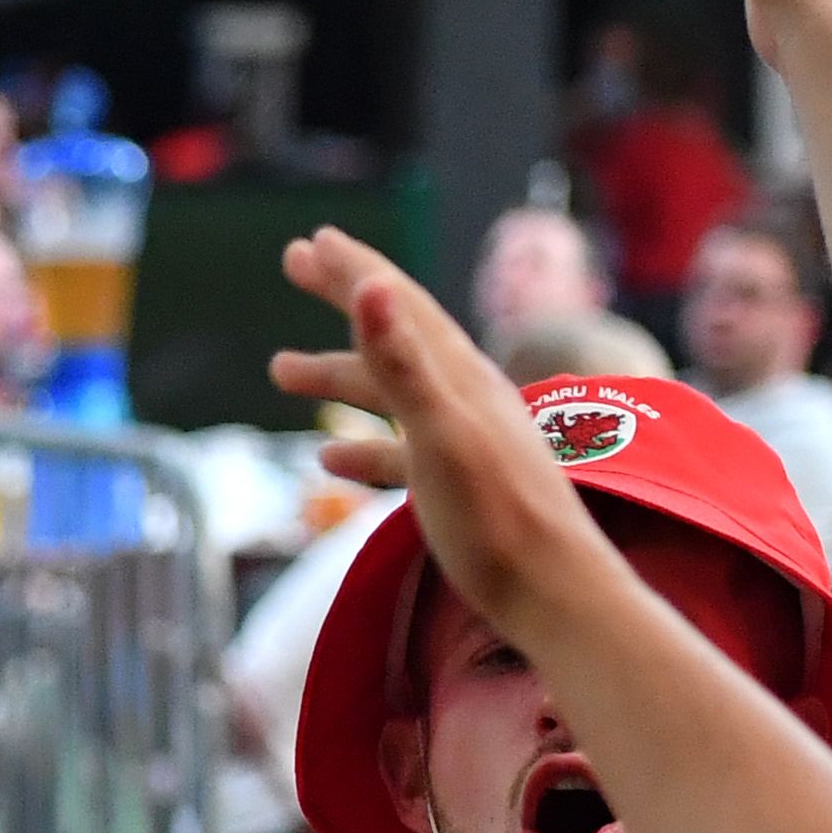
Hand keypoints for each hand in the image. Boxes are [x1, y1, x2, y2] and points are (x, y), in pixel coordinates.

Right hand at [266, 227, 621, 645]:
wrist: (552, 590)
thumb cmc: (494, 518)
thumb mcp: (440, 433)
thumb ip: (404, 362)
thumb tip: (373, 286)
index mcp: (459, 376)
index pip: (398, 304)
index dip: (353, 270)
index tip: (311, 242)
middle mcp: (464, 395)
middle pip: (395, 331)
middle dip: (343, 297)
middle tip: (296, 263)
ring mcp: (462, 439)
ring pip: (389, 391)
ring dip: (337, 374)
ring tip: (279, 369)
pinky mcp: (457, 485)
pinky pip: (397, 450)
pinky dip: (362, 444)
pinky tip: (329, 459)